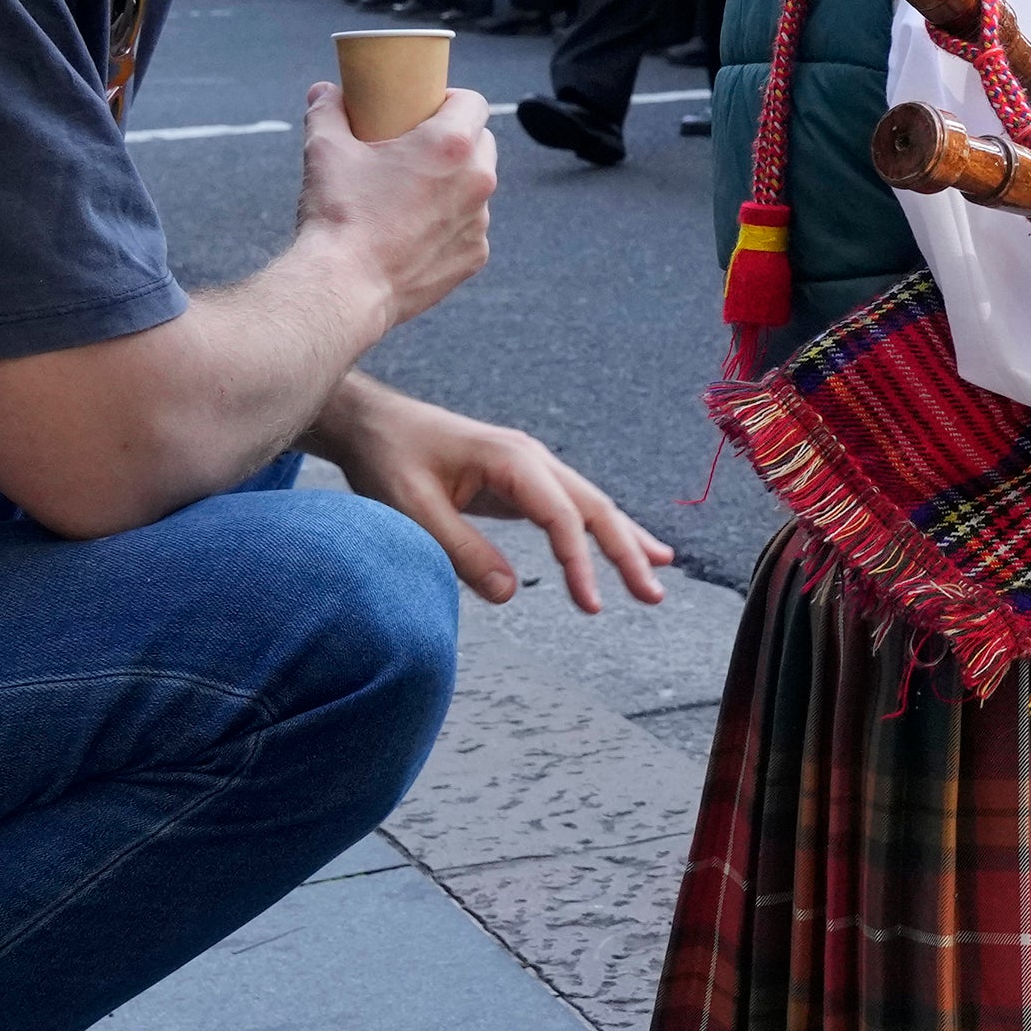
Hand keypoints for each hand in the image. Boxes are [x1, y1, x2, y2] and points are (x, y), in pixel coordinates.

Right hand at [296, 82, 497, 334]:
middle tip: (416, 148)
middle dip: (456, 140)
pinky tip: (415, 230)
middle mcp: (478, 180)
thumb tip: (323, 90)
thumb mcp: (325, 150)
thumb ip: (327, 111)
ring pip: (476, 188)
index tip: (425, 109)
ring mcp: (480, 222)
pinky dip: (449, 225)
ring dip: (454, 184)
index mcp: (452, 145)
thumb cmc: (338, 214)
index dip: (450, 100)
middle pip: (481, 143)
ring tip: (414, 192)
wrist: (344, 287)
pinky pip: (468, 228)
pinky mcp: (474, 256)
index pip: (472, 102)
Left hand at [308, 372, 674, 612]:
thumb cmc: (389, 461)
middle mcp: (532, 459)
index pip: (562, 517)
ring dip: (623, 541)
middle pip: (594, 507)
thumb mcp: (413, 511)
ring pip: (591, 505)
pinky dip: (599, 531)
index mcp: (512, 460)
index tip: (591, 605)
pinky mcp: (522, 481)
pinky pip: (570, 509)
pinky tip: (625, 548)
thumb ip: (462, 551)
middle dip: (626, 552)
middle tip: (653, 596)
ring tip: (658, 574)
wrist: (372, 425)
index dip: (580, 562)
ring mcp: (531, 468)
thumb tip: (510, 593)